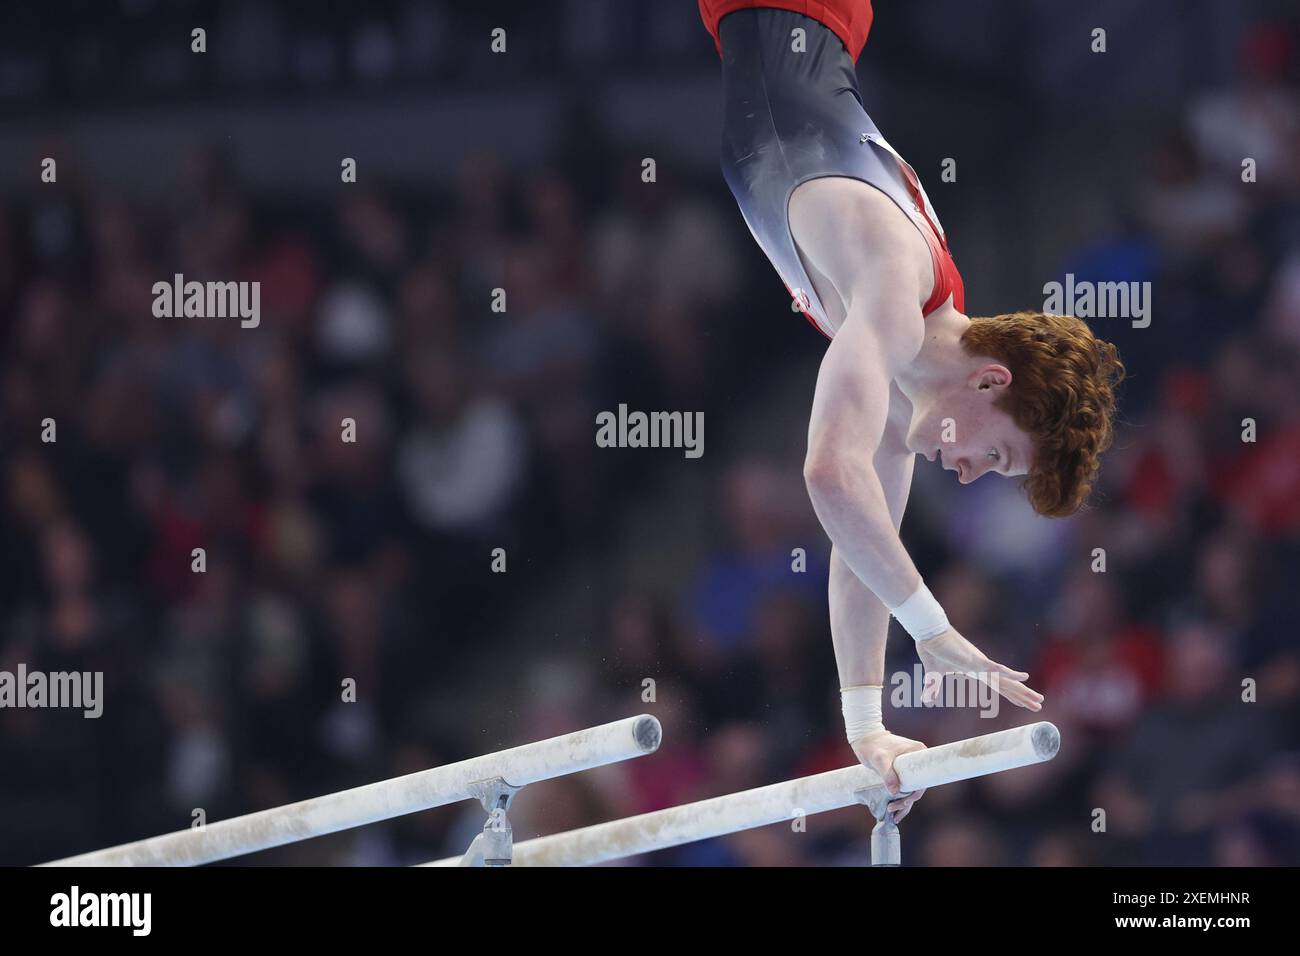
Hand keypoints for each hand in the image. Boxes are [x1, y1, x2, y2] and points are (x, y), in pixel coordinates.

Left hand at [850, 729, 927, 820]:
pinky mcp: (901, 773)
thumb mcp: (880, 759)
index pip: (923, 778)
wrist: (864, 739)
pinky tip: (893, 812)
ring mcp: (909, 768)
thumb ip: (887, 774)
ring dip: (903, 804)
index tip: (905, 802)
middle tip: (892, 809)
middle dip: (907, 801)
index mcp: (918, 753)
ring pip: (910, 790)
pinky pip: (904, 788)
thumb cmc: (873, 746)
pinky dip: (899, 799)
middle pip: (917, 786)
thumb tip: (895, 792)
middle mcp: (917, 761)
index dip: (916, 793)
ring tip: (892, 815)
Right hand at [915, 626, 1043, 710]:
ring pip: (1007, 680)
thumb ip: (932, 688)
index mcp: (977, 672)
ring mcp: (981, 665)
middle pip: (1008, 685)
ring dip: (1023, 691)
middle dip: (1023, 696)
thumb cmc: (933, 649)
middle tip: (1039, 704)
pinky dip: (1010, 673)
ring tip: (1039, 699)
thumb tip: (926, 700)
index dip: (1012, 695)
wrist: (928, 634)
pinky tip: (1024, 677)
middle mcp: (984, 669)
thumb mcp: (933, 675)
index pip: (999, 686)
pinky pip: (996, 669)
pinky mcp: (976, 661)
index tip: (1024, 703)